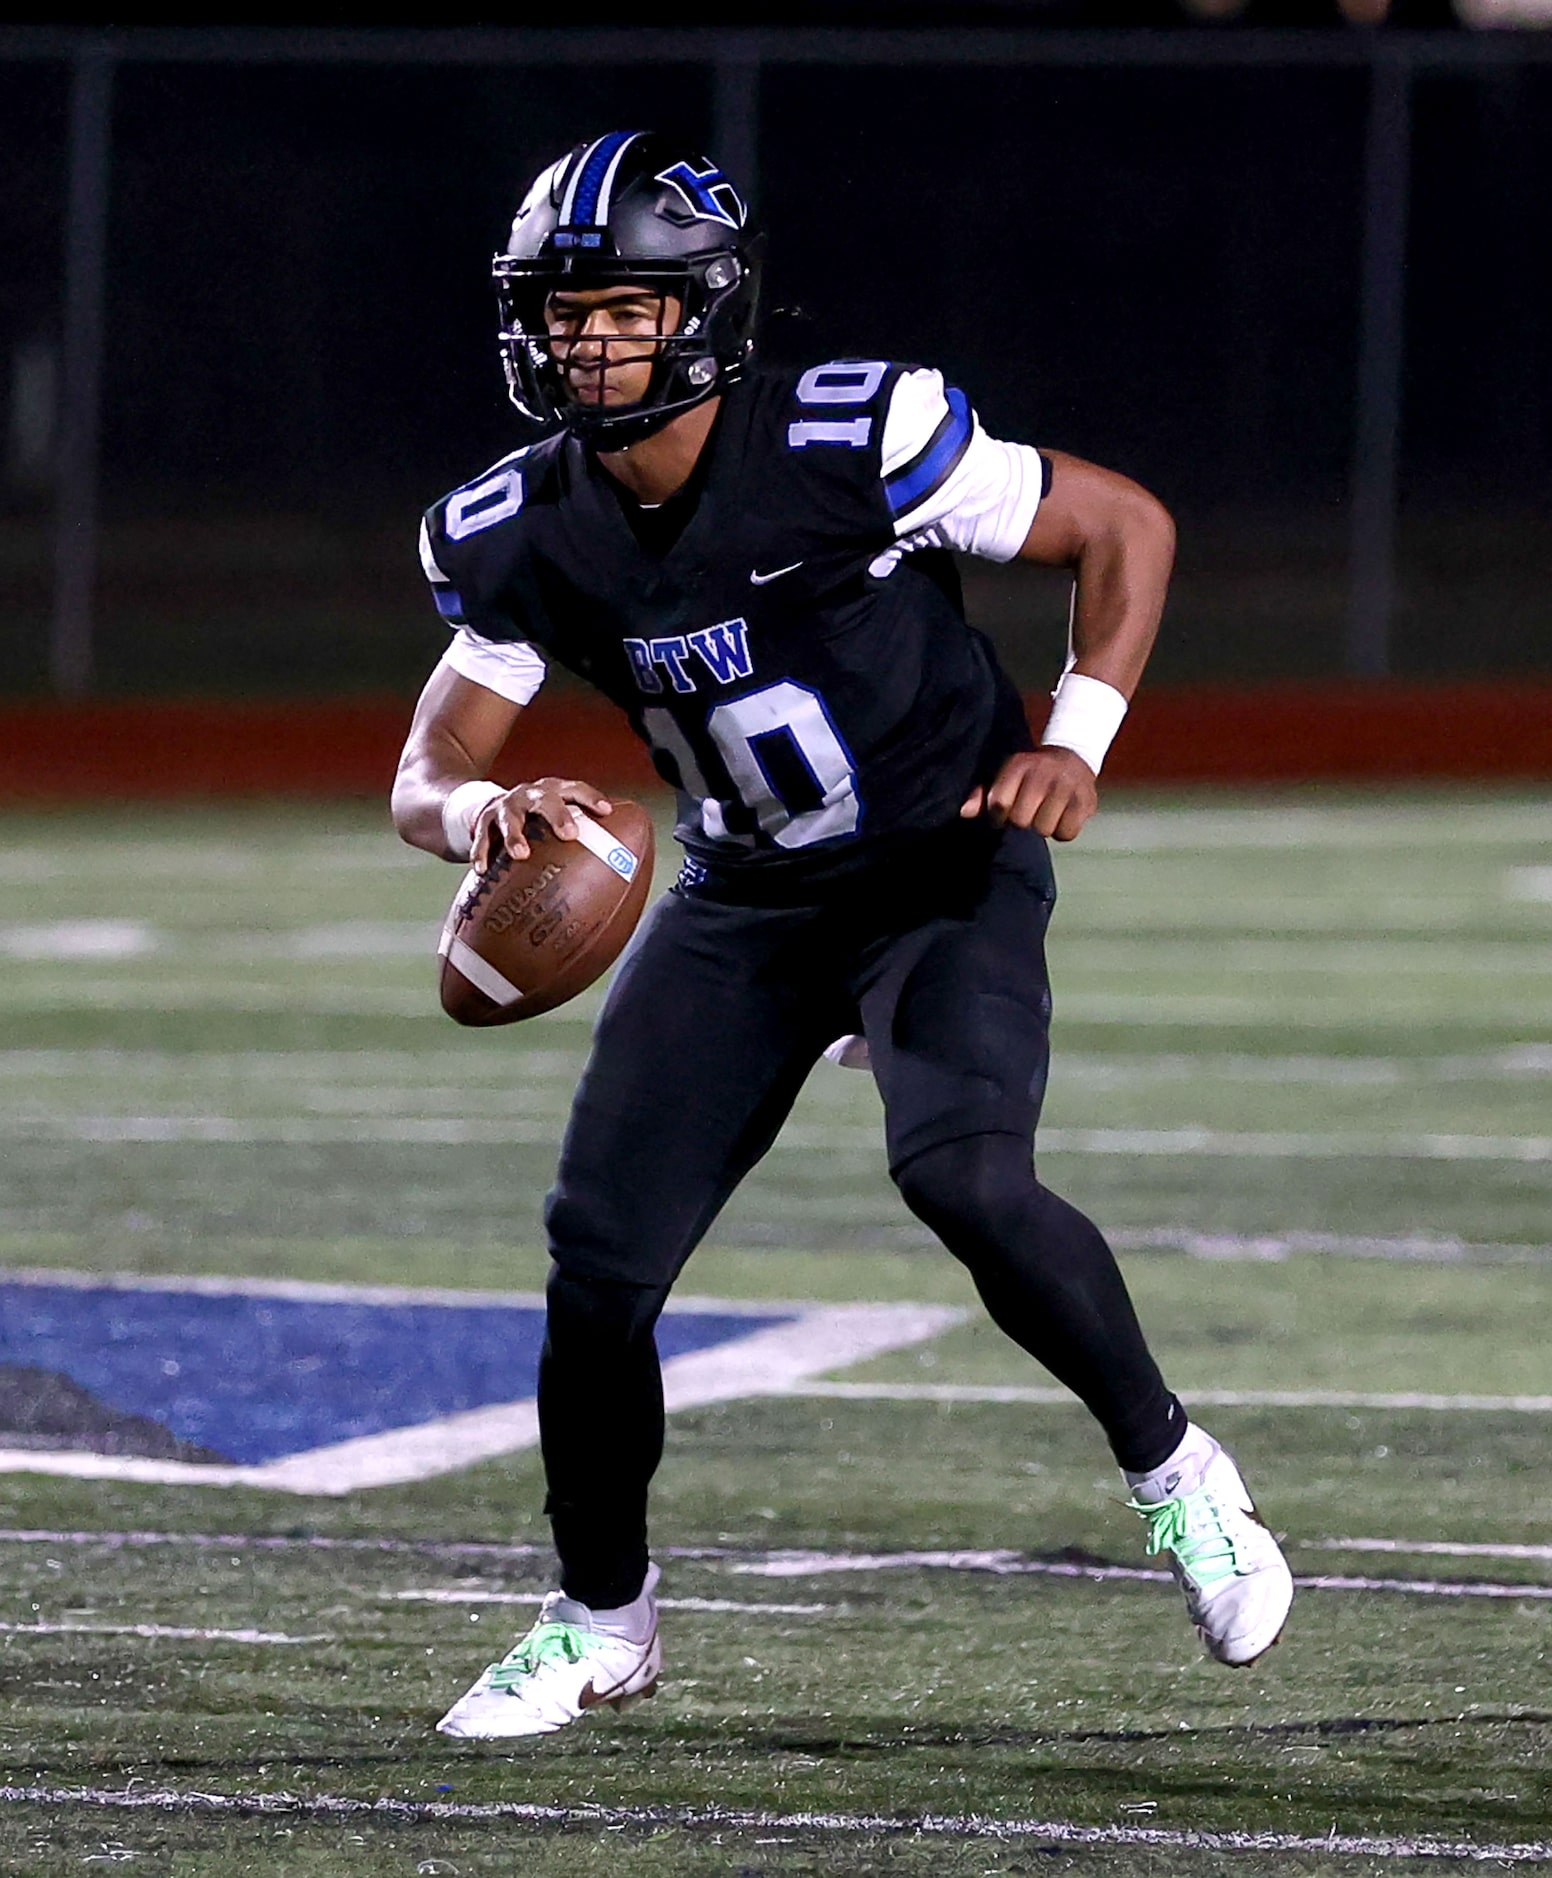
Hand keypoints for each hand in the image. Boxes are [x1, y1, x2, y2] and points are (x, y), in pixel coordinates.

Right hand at [472, 777, 613, 872]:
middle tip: (570, 834)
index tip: (607, 811)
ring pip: (510, 818)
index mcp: (553, 792)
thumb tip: (618, 870)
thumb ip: (581, 836)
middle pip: (545, 799)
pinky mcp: (484, 820)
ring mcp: (506, 807)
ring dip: (515, 835)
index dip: (590, 797)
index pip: (575, 788)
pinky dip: (481, 853)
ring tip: (521, 854)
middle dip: (558, 815)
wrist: (490, 805)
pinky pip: (481, 837)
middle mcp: (530, 795)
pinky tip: (482, 871)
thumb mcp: (556, 818)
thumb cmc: (536, 820)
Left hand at [960, 747, 1097, 841]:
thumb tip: (963, 812)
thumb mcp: (1005, 778)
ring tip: (1047, 812)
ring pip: (1043, 829)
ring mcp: (1066, 786)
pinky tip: (1062, 817)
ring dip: (1043, 826)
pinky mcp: (1085, 801)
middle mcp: (1043, 772)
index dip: (998, 816)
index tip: (1005, 812)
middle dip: (1022, 821)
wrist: (1073, 758)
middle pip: (1020, 820)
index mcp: (1019, 765)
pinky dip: (1063, 831)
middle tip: (1031, 810)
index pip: (998, 804)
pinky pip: (1066, 833)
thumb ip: (983, 796)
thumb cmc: (1031, 776)